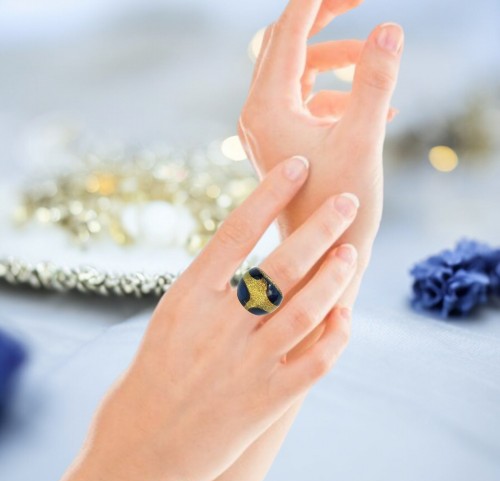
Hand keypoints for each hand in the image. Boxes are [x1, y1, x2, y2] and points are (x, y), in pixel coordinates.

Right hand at [55, 156, 359, 480]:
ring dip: (335, 277)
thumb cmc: (155, 374)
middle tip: (347, 202)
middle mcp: (218, 325)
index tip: (298, 165)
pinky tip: (346, 314)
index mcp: (189, 297)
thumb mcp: (173, 317)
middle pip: (282, 265)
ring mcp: (244, 364)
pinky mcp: (265, 401)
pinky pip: (314, 363)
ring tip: (352, 252)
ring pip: (306, 310)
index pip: (236, 230)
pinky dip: (337, 336)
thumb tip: (252, 249)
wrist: (139, 447)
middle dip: (321, 228)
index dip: (270, 193)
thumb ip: (212, 285)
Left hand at [238, 0, 403, 303]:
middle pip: (284, 45)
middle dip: (324, 21)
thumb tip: (389, 30)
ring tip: (374, 63)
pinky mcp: (281, 141)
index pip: (287, 33)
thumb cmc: (337, 208)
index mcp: (267, 109)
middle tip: (361, 4)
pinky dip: (334, 94)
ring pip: (296, 72)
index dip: (317, 1)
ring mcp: (267, 129)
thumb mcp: (362, 140)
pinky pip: (304, 100)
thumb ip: (375, 82)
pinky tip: (368, 108)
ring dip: (335, 60)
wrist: (318, 257)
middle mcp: (257, 115)